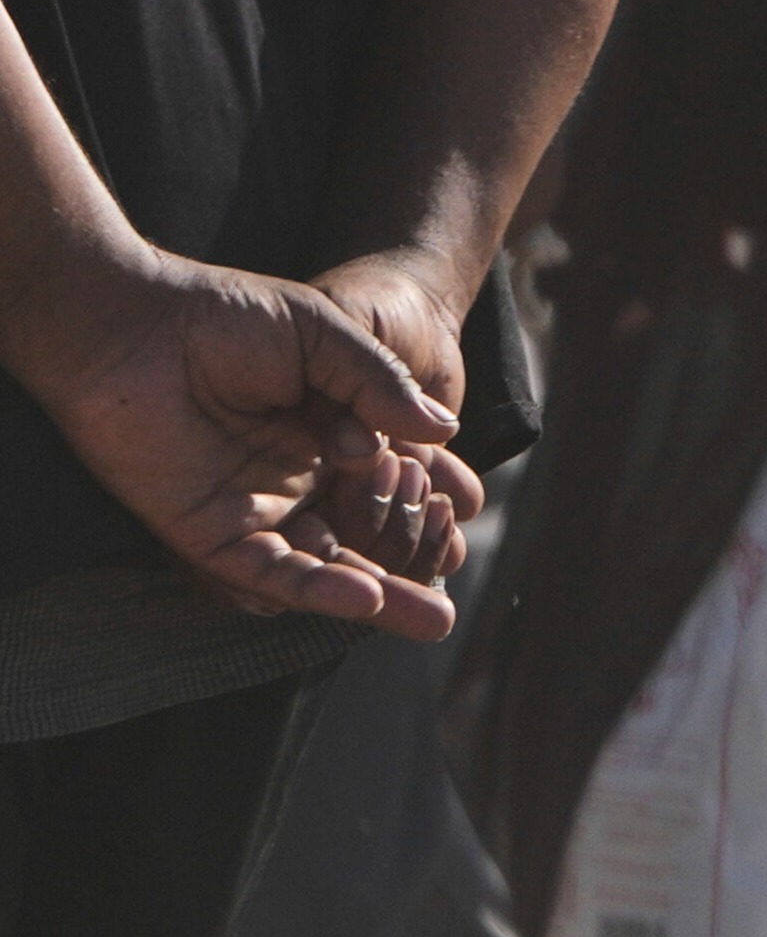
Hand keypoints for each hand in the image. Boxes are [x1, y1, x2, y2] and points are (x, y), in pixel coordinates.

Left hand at [0, 242, 482, 635]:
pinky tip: (365, 598)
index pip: (389, 479)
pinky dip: (315, 588)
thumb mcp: (324, 336)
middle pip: (362, 534)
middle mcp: (293, 479)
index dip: (428, 498)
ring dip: (377, 597)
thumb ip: (378, 385)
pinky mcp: (206, 532)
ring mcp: (252, 509)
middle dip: (412, 566)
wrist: (131, 327)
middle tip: (457, 590)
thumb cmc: (224, 315)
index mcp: (325, 431)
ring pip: (324, 564)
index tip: (465, 510)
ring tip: (433, 620)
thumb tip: (445, 429)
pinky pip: (266, 571)